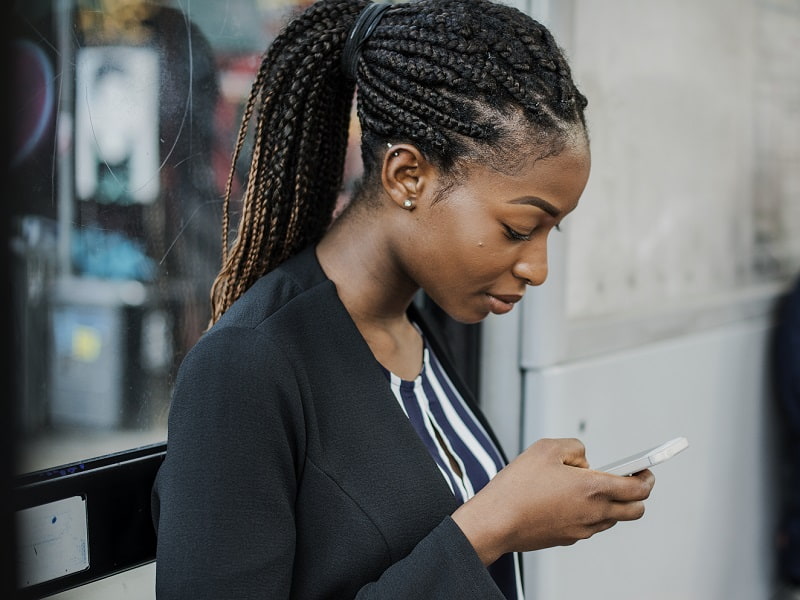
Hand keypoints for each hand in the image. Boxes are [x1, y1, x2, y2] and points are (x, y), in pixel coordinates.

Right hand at [451, 438, 654, 564]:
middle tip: (627, 479)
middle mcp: (594, 514)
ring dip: (611, 503)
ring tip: (588, 486)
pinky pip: (589, 526)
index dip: (647, 476)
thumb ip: (574, 447)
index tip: (646, 469)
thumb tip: (584, 460)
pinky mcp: (567, 538)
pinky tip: (566, 499)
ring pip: (611, 519)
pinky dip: (589, 513)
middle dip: (637, 494)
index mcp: (594, 489)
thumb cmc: (518, 486)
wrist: (496, 521)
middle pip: (634, 510)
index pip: (639, 488)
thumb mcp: (546, 448)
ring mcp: (582, 530)